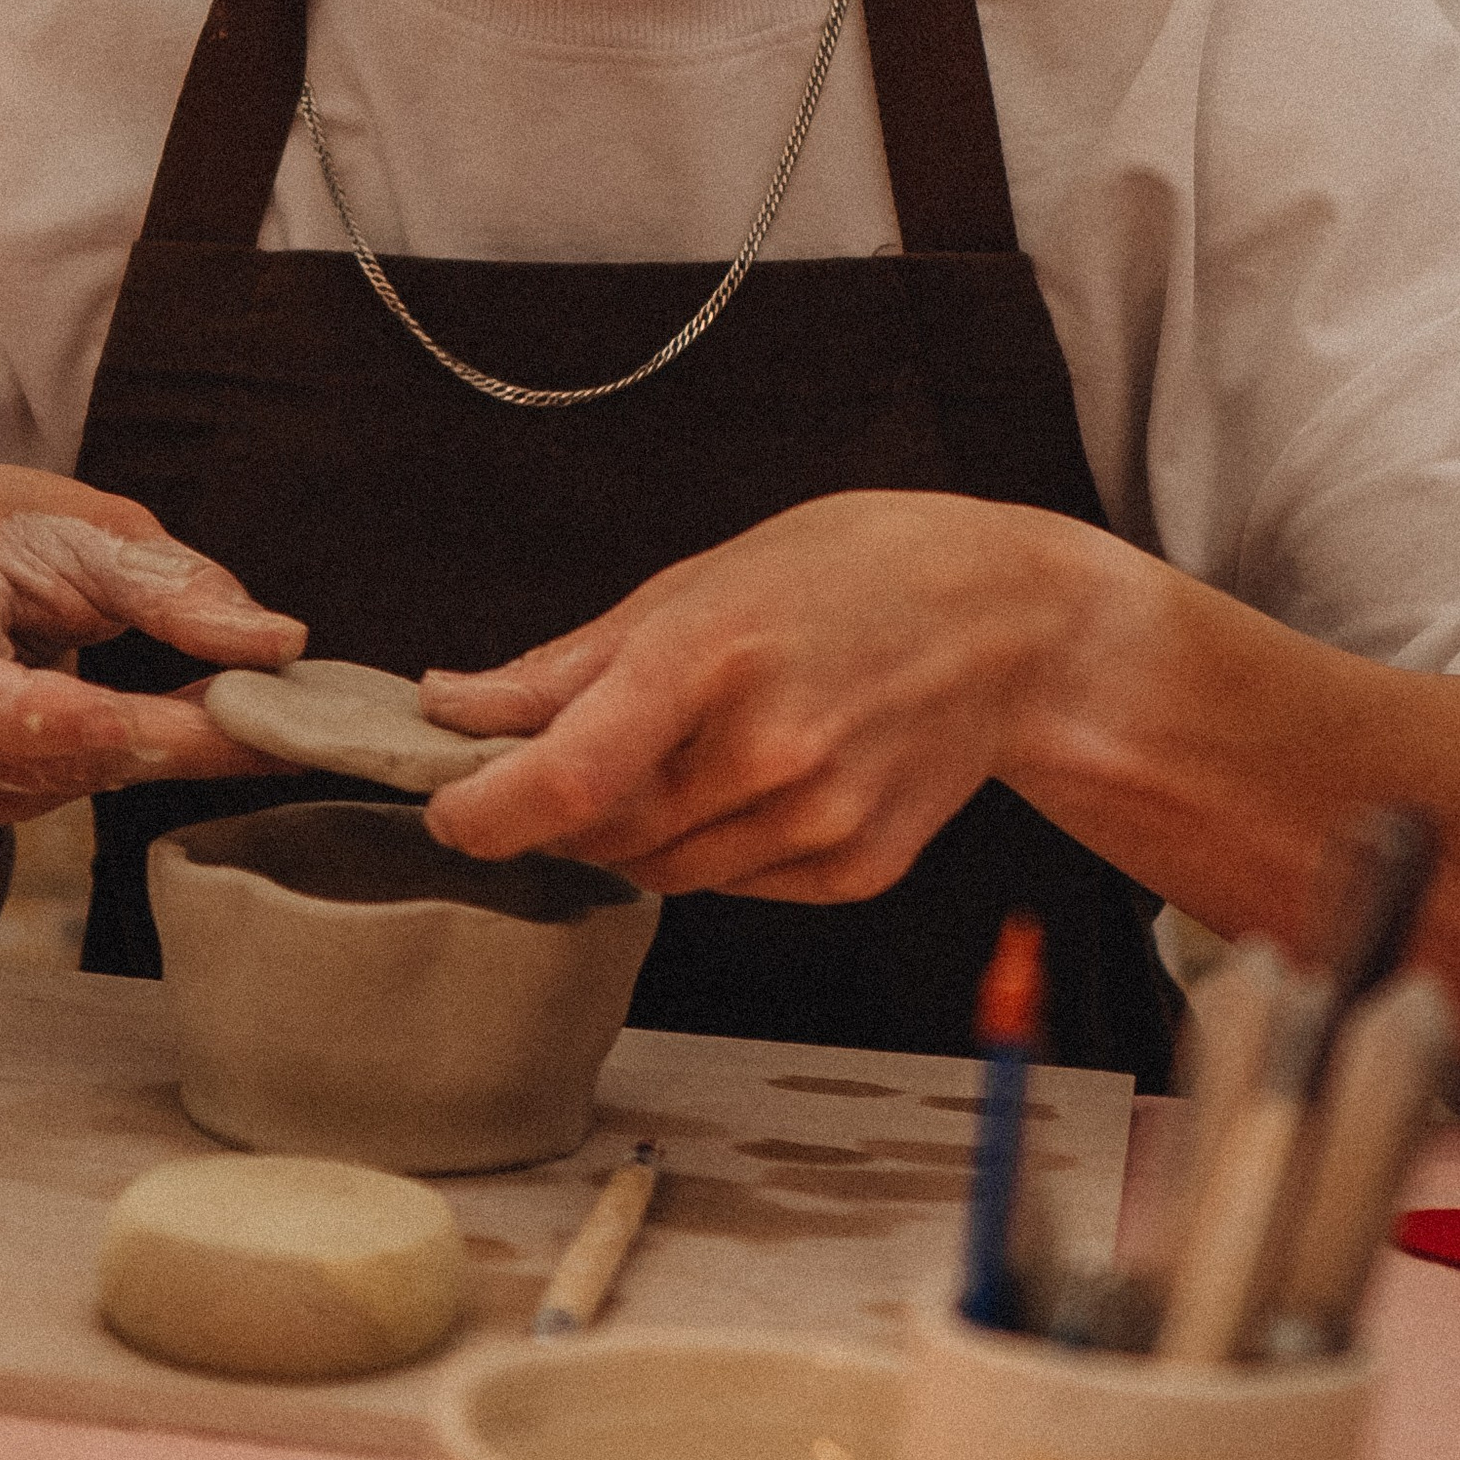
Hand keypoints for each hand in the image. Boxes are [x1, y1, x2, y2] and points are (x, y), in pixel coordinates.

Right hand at [0, 468, 306, 829]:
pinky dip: (140, 754)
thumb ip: (172, 585)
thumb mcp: (79, 529)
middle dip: (174, 738)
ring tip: (251, 708)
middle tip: (279, 724)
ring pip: (73, 781)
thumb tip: (279, 642)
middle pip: (50, 755)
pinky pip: (72, 786)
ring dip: (169, 748)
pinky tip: (192, 722)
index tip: (142, 726)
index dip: (57, 720)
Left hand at [415, 492, 1102, 901]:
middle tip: (588, 746)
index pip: (570, 775)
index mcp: (714, 657)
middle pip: (601, 832)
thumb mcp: (702, 580)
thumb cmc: (856, 572)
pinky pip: (735, 886)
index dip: (487, 810)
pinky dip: (717, 846)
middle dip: (566, 804)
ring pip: (661, 872)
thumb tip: (454, 705)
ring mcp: (817, 820)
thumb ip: (570, 663)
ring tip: (697, 746)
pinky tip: (764, 777)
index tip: (448, 810)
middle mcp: (767, 751)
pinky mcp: (854, 869)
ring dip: (640, 830)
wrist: (1010, 624)